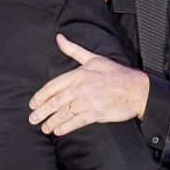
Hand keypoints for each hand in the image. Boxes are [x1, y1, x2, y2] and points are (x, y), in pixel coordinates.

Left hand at [28, 34, 149, 135]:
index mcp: (78, 74)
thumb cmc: (116, 73)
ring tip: (44, 128)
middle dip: (41, 112)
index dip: (40, 97)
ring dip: (51, 122)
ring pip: (63, 113)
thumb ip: (74, 50)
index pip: (53, 86)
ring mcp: (88, 101)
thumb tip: (59, 37)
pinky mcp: (96, 113)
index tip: (32, 104)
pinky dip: (65, 128)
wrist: (137, 89)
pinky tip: (58, 131)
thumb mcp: (94, 58)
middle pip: (55, 102)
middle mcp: (80, 88)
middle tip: (32, 119)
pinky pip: (76, 122)